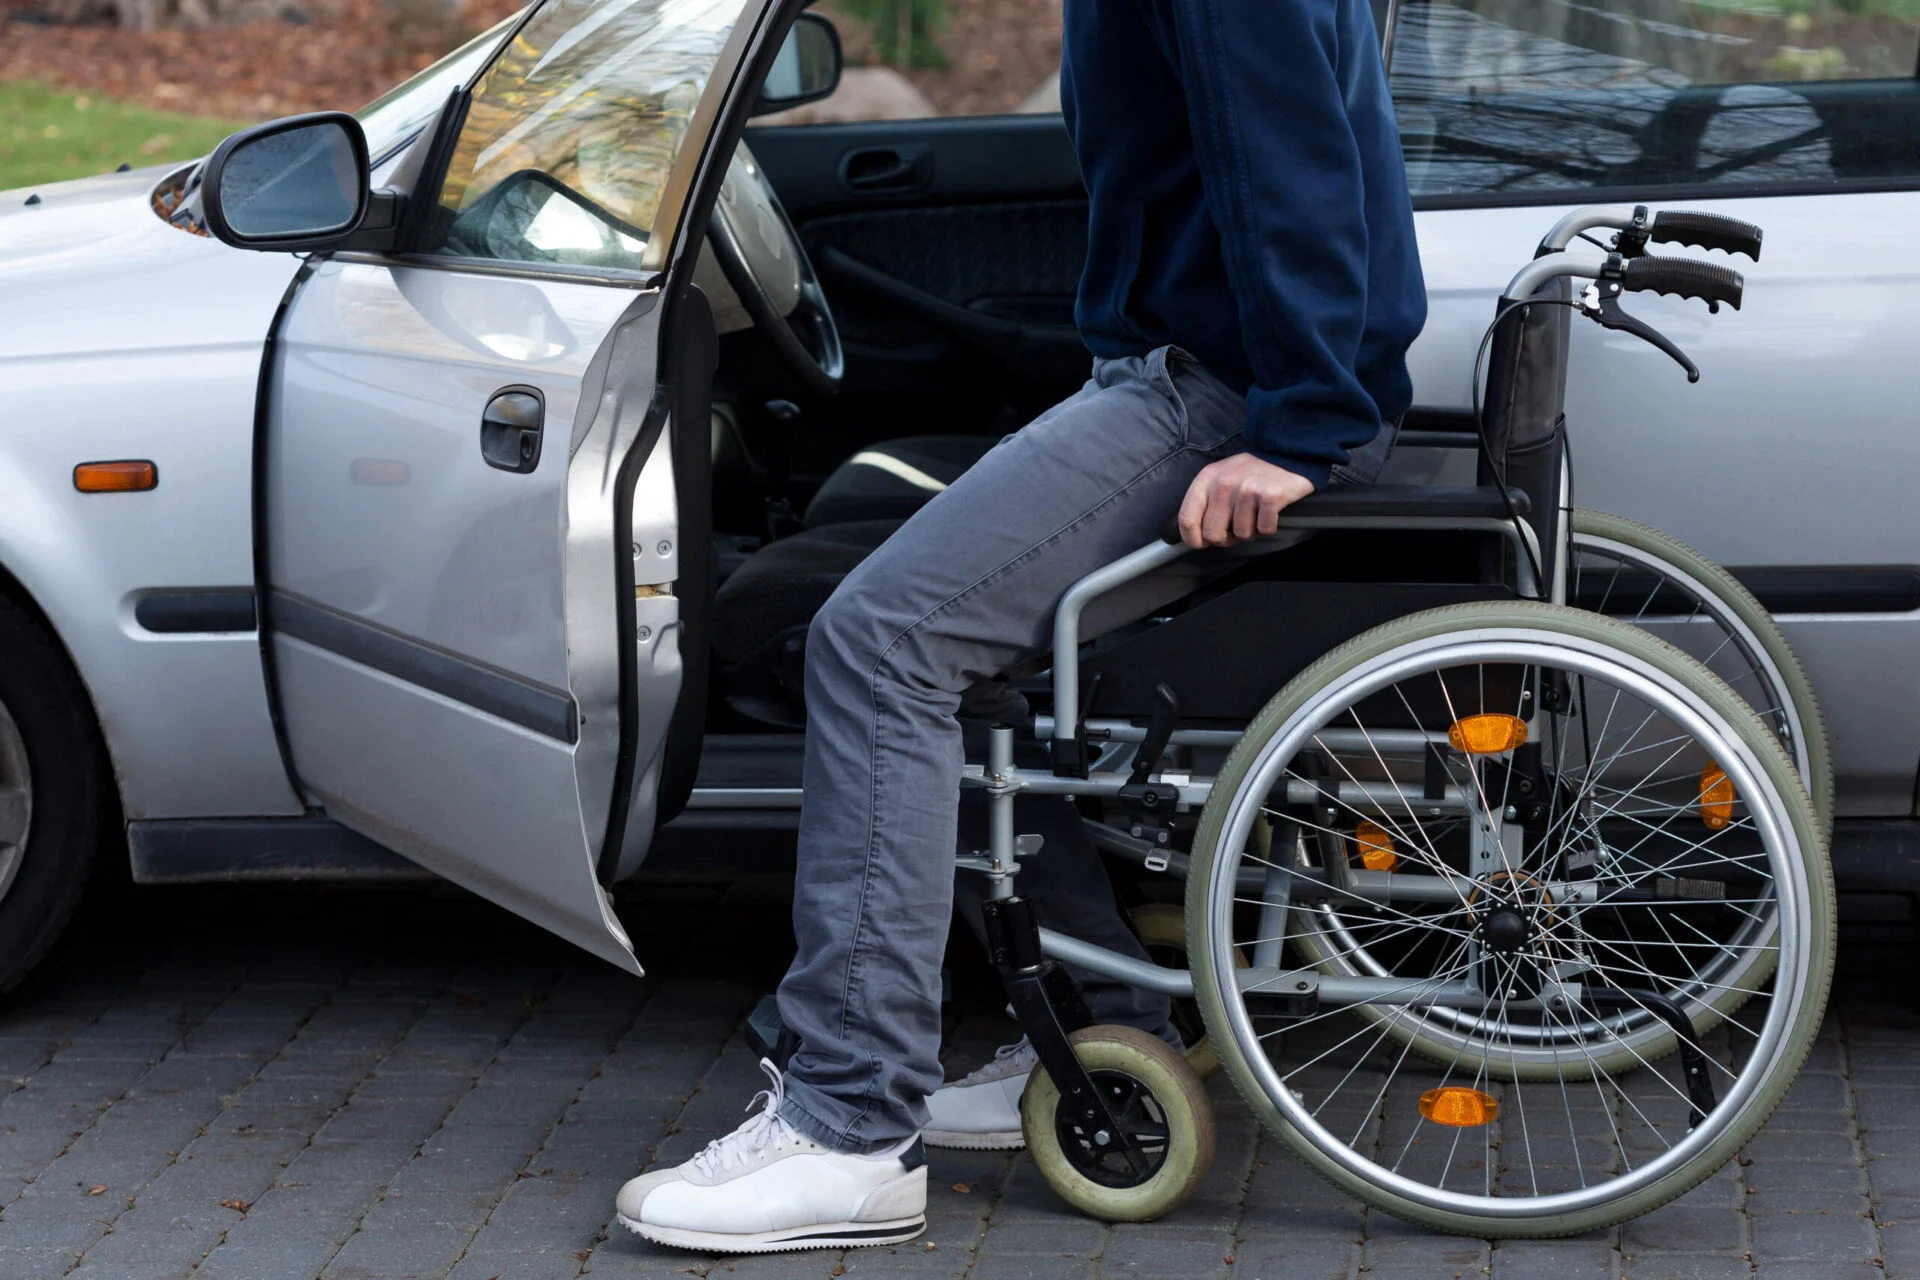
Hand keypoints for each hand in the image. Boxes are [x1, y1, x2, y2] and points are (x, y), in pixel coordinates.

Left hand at [1176, 453, 1315, 548]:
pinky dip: (1268, 527)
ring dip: (1251, 531)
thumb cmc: (1250, 473)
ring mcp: (1247, 489)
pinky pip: (1264, 530)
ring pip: (1242, 535)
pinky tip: (1270, 512)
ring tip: (1256, 514)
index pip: (1187, 519)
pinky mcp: (1270, 496)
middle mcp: (1224, 483)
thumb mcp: (1220, 477)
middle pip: (1213, 534)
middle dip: (1226, 539)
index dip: (1193, 539)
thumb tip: (1195, 536)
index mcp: (1206, 479)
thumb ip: (1204, 502)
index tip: (1202, 544)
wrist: (1287, 454)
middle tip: (1237, 528)